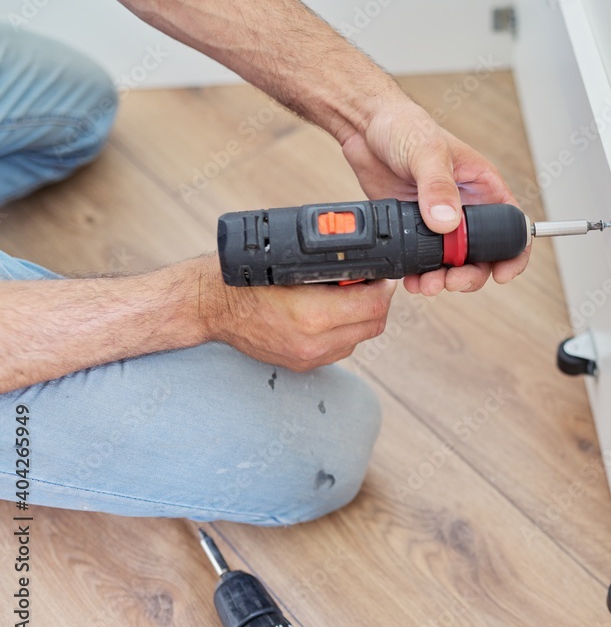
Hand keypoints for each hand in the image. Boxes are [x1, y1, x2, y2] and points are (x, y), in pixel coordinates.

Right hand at [198, 257, 395, 371]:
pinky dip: (345, 330)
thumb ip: (330, 265)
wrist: (210, 307)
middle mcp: (313, 342)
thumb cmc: (245, 278)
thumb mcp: (290, 262)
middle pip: (373, 325)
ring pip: (360, 339)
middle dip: (378, 302)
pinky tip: (332, 313)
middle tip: (371, 283)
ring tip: (350, 295)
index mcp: (312, 315)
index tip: (383, 276)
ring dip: (362, 318)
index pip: (374, 306)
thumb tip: (364, 262)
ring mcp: (308, 357)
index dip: (385, 288)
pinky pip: (341, 348)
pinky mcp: (302, 364)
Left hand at [339, 99, 530, 295]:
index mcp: (482, 187)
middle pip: (482, 255)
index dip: (513, 253)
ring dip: (443, 278)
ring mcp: (439, 221)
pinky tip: (410, 277)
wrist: (365, 128)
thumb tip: (448, 222)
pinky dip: (419, 273)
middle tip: (452, 281)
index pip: (511, 225)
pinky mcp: (415, 229)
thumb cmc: (404, 126)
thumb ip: (438, 187)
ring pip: (452, 263)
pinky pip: (423, 259)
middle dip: (470, 274)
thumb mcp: (427, 152)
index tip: (502, 273)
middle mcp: (465, 207)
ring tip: (426, 284)